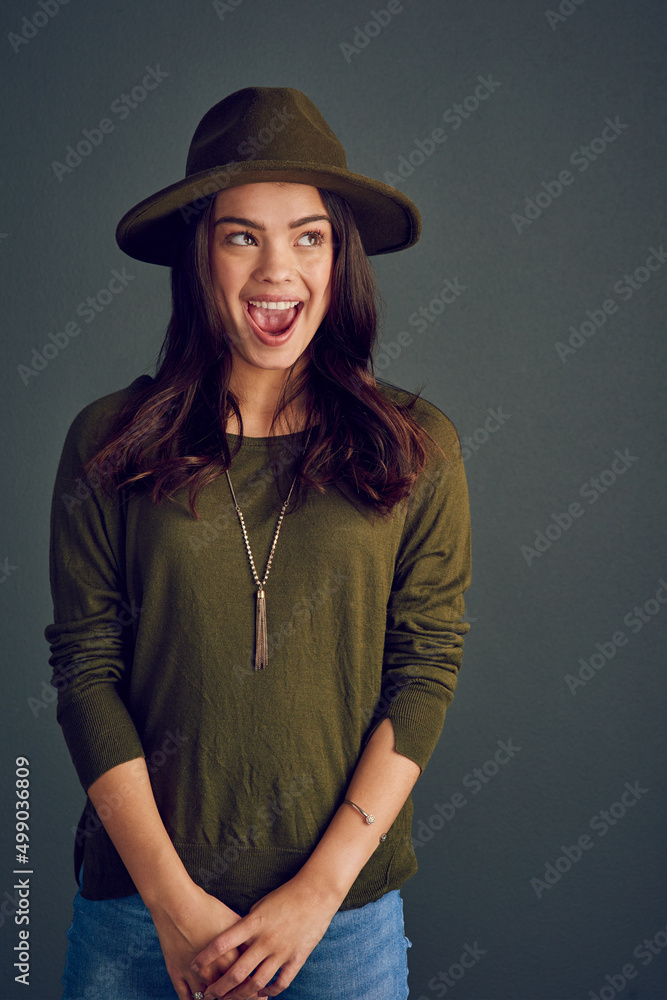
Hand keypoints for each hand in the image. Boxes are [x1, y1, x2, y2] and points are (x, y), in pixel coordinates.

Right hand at [149, 882, 264, 999]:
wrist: (176, 903)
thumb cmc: (206, 907)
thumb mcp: (232, 919)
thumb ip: (245, 937)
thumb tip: (256, 946)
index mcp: (231, 956)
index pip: (246, 982)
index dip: (254, 990)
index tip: (260, 995)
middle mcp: (213, 970)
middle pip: (228, 993)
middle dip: (238, 998)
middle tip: (244, 998)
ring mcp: (194, 974)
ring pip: (207, 998)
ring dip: (215, 999)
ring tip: (221, 998)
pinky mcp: (177, 973)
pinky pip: (187, 997)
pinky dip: (195, 999)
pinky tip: (202, 998)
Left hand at [190, 873, 341, 997]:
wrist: (317, 892)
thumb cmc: (287, 895)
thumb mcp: (261, 904)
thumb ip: (247, 925)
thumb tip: (234, 941)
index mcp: (254, 923)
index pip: (224, 943)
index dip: (207, 957)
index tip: (194, 966)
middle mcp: (266, 940)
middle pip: (237, 972)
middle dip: (220, 987)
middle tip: (208, 995)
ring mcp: (282, 951)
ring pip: (256, 983)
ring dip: (240, 995)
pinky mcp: (296, 958)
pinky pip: (280, 983)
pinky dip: (269, 992)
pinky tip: (261, 994)